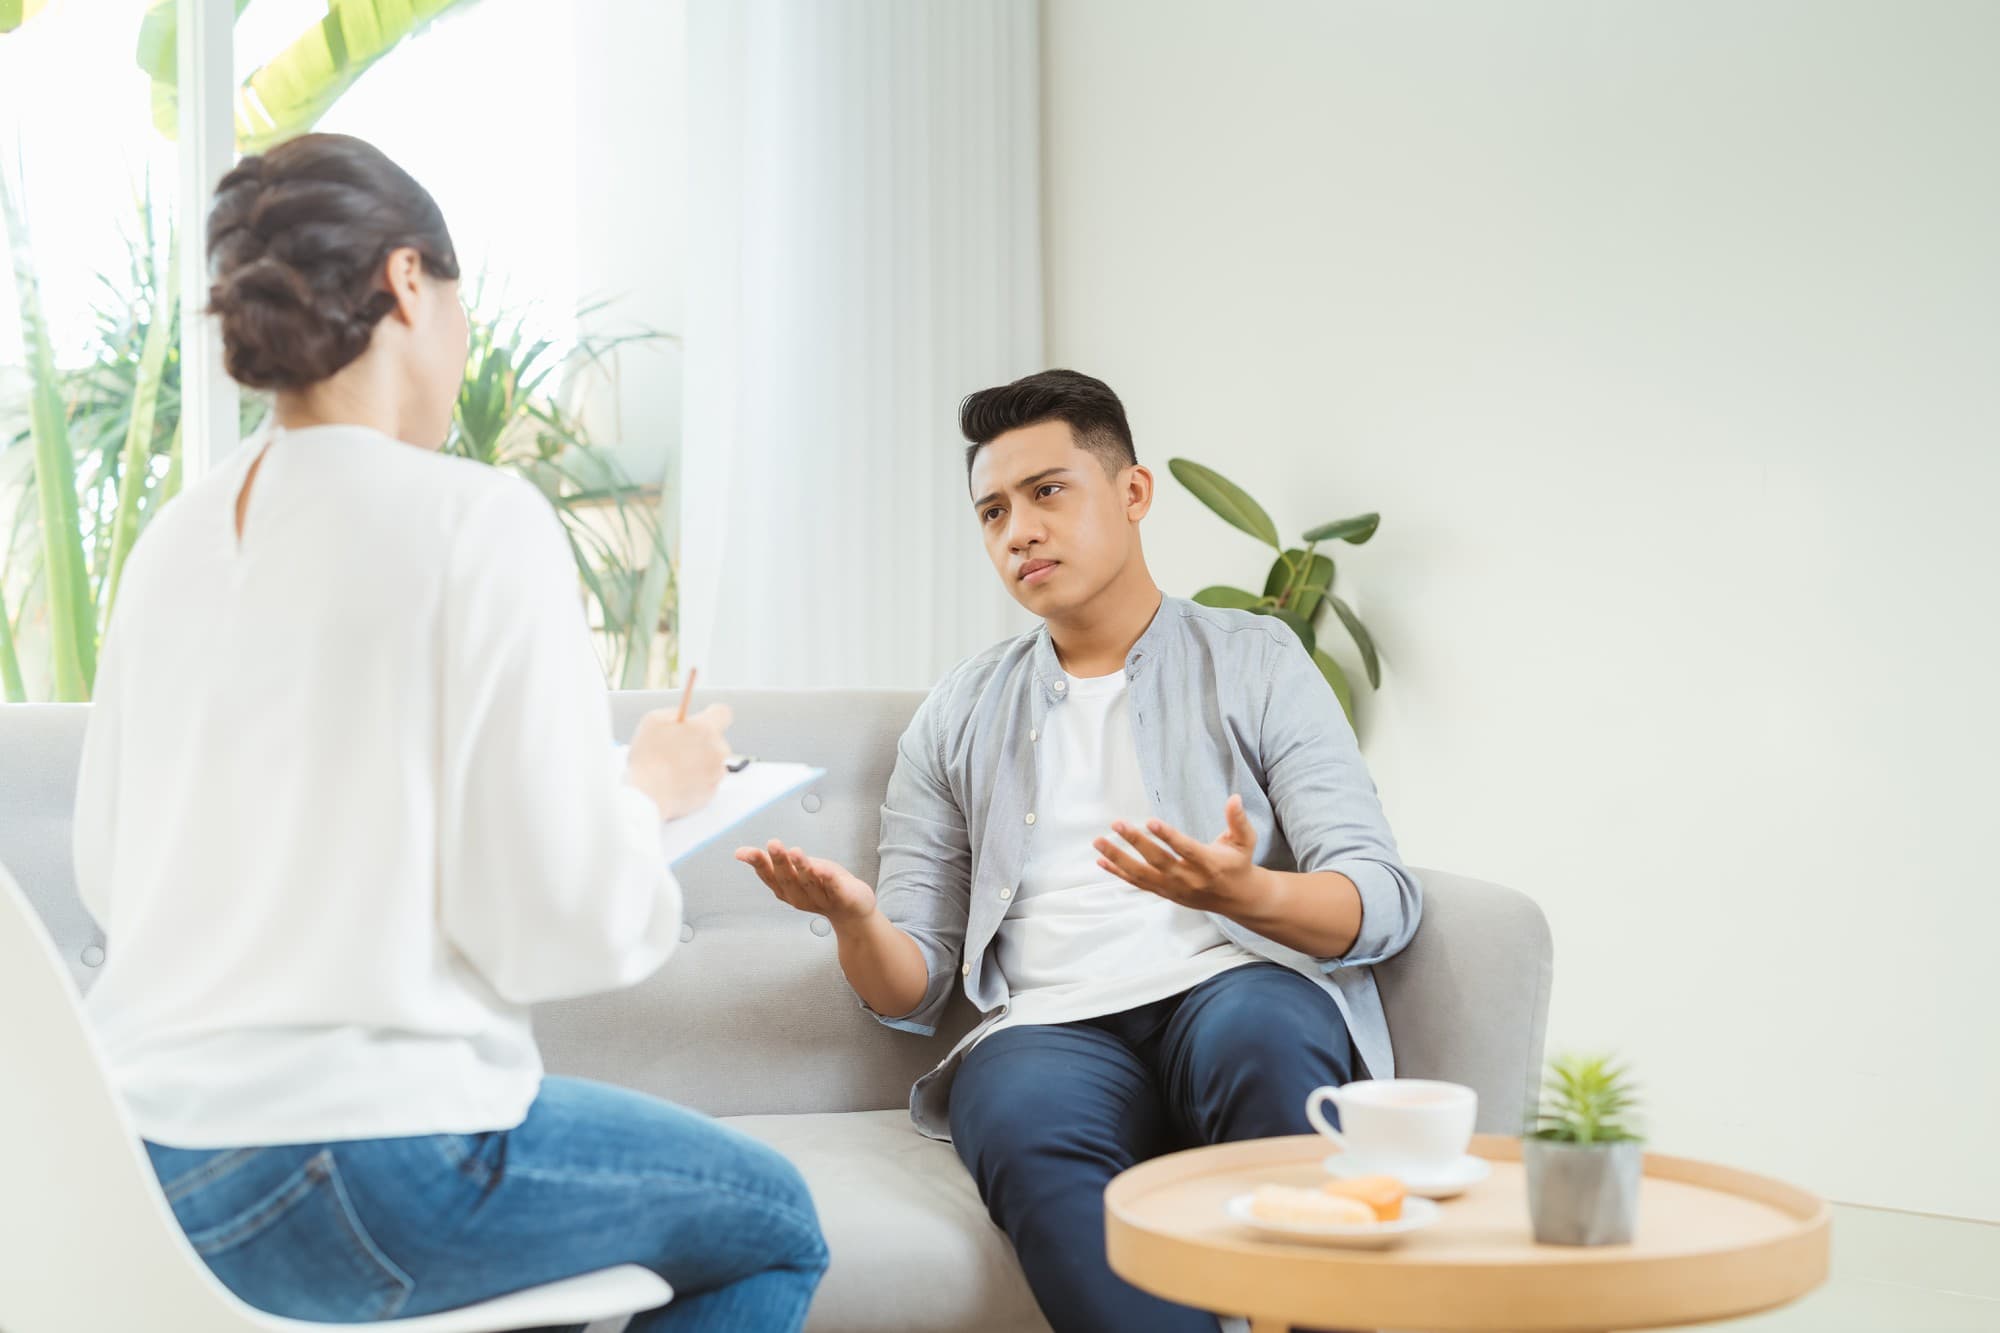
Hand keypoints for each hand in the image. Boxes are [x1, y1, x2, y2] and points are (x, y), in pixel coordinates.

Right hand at [627, 704, 732, 819]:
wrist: (647, 797)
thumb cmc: (647, 758)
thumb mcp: (652, 722)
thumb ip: (674, 714)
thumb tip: (683, 717)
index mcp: (705, 728)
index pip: (723, 713)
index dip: (713, 716)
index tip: (704, 720)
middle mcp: (718, 749)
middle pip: (716, 741)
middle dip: (701, 744)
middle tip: (678, 751)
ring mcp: (717, 772)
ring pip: (712, 762)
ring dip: (699, 764)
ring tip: (674, 770)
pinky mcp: (713, 792)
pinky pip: (708, 782)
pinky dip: (696, 782)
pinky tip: (678, 783)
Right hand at [735, 840, 878, 926]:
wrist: (853, 909)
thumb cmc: (820, 884)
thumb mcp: (795, 870)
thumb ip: (773, 861)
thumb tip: (739, 852)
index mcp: (786, 889)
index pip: (769, 876)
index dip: (758, 864)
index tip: (745, 852)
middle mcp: (800, 897)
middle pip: (788, 879)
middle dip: (780, 861)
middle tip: (773, 843)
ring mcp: (821, 899)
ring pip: (810, 883)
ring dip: (802, 867)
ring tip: (796, 851)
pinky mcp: (843, 898)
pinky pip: (835, 888)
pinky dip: (829, 879)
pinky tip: (824, 869)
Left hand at [1093, 794, 1277, 916]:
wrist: (1237, 899)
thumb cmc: (1238, 863)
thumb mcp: (1245, 841)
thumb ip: (1238, 820)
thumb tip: (1234, 797)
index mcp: (1209, 864)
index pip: (1186, 849)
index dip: (1168, 836)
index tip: (1150, 821)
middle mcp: (1189, 879)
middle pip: (1158, 861)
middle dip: (1136, 843)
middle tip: (1118, 824)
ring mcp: (1175, 889)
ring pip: (1142, 875)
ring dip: (1118, 859)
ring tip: (1098, 843)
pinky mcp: (1165, 893)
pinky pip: (1138, 884)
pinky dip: (1119, 873)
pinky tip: (1101, 861)